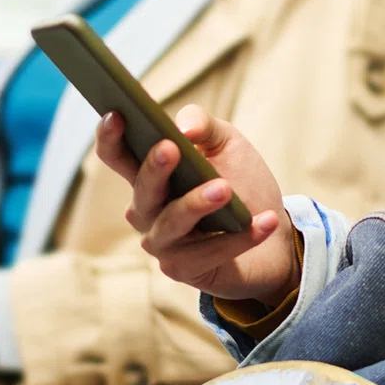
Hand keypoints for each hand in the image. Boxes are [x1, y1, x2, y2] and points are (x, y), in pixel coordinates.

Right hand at [92, 106, 297, 305]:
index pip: (117, 156)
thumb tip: (183, 128)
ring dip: (197, 204)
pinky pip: (210, 251)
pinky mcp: (185, 270)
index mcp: (149, 175)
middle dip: (154, 169)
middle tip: (171, 148)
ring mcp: (162, 243)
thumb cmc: (242, 183)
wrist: (275, 237)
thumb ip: (203, 124)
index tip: (117, 115)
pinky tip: (265, 221)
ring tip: (224, 188)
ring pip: (171, 223)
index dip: (110, 137)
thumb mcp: (226, 144)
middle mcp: (146, 210)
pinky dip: (240, 237)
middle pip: (142, 190)